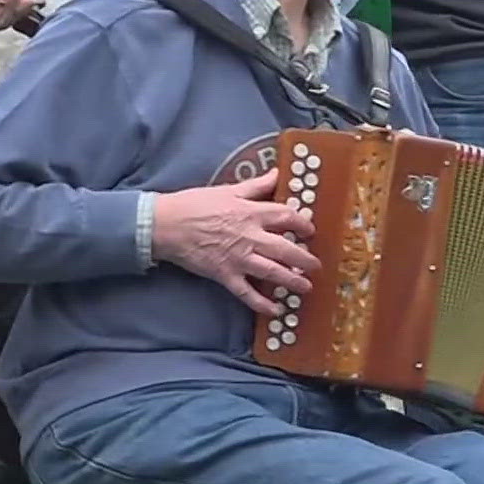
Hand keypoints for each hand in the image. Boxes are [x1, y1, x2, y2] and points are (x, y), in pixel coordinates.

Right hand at [152, 170, 319, 317]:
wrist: (167, 224)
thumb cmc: (195, 203)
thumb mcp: (228, 189)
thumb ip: (256, 185)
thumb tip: (277, 174)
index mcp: (251, 212)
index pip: (286, 217)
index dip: (303, 224)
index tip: (310, 230)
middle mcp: (250, 237)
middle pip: (286, 249)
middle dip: (305, 259)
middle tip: (315, 265)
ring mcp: (239, 259)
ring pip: (273, 272)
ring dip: (293, 281)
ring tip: (306, 287)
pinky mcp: (225, 275)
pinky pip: (248, 293)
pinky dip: (262, 304)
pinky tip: (275, 310)